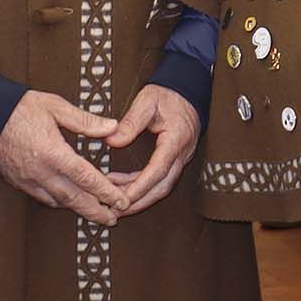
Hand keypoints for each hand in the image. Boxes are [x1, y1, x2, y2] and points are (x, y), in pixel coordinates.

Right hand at [0, 89, 124, 224]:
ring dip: (78, 209)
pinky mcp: (17, 182)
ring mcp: (27, 179)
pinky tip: (69, 202)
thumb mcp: (56, 107)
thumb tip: (112, 127)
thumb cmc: (19, 108)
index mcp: (53, 152)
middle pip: (73, 198)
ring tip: (96, 213)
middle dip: (95, 211)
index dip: (105, 192)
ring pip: (57, 201)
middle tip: (113, 219)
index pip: (86, 177)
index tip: (121, 200)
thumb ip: (85, 120)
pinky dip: (59, 203)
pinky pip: (42, 198)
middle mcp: (40, 171)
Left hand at [102, 84, 200, 214]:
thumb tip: (112, 140)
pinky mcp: (174, 158)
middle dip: (138, 202)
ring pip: (161, 187)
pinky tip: (121, 184)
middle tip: (114, 211)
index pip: (159, 170)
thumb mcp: (148, 100)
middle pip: (162, 187)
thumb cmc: (169, 94)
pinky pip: (159, 179)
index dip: (140, 187)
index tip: (121, 198)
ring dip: (138, 197)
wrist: (188, 90)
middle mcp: (181, 153)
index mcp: (176, 139)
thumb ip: (131, 121)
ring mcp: (180, 157)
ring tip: (113, 201)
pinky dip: (140, 186)